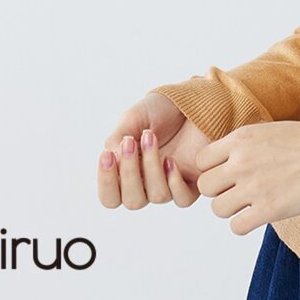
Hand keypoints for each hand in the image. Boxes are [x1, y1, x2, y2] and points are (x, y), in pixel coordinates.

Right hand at [97, 92, 210, 208]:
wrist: (192, 98)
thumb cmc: (160, 109)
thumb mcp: (133, 118)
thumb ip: (117, 139)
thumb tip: (112, 159)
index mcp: (128, 172)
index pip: (110, 197)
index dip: (106, 182)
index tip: (107, 155)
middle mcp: (148, 183)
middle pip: (133, 201)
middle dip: (129, 173)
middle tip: (130, 143)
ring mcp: (170, 183)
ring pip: (157, 196)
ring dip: (151, 168)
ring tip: (151, 138)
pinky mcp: (194, 180)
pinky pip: (183, 198)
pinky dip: (175, 183)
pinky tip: (171, 161)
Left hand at [195, 120, 299, 235]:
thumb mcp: (268, 130)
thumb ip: (243, 144)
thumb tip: (225, 160)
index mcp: (241, 138)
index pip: (201, 161)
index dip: (213, 170)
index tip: (228, 174)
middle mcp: (241, 161)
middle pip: (205, 187)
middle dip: (220, 191)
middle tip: (240, 191)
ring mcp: (254, 186)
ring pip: (217, 210)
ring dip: (232, 210)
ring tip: (251, 203)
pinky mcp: (268, 209)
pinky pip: (236, 227)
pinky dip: (245, 224)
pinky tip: (260, 215)